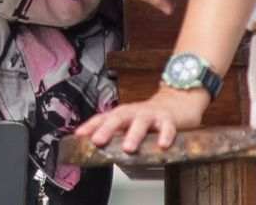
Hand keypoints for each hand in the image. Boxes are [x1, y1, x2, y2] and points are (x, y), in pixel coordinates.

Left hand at [73, 86, 208, 152]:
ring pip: (141, 122)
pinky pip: (167, 127)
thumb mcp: (130, 126)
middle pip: (119, 117)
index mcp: (122, 115)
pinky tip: (162, 145)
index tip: (78, 136)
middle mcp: (134, 112)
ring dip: (133, 134)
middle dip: (106, 129)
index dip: (90, 126)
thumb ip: (116, 137)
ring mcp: (151, 115)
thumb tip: (96, 153)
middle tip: (97, 141)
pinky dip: (165, 135)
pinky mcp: (169, 119)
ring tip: (128, 148)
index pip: (102, 118)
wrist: (177, 102)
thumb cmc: (149, 119)